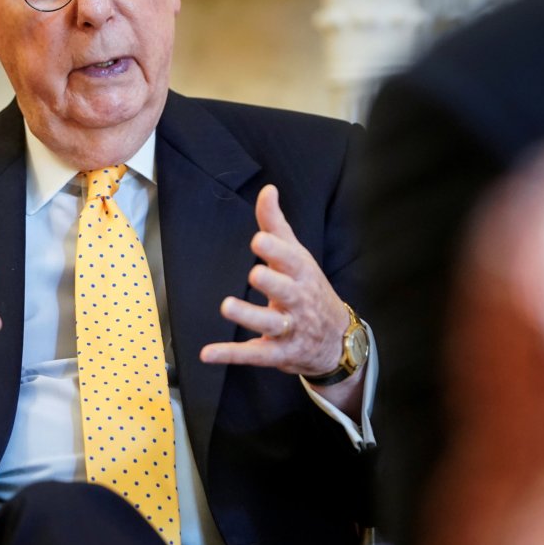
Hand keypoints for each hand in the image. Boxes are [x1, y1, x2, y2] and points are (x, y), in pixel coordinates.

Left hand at [200, 184, 351, 379]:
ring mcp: (290, 330)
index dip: (277, 250)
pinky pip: (254, 354)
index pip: (292, 260)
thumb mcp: (297, 256)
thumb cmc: (309, 289)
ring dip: (249, 316)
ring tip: (227, 306)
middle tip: (254, 274)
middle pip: (286, 292)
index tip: (259, 239)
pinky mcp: (278, 354)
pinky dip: (230, 354)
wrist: (337, 340)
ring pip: (270, 324)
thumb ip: (276, 224)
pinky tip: (207, 353)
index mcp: (302, 274)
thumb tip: (267, 189)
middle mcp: (298, 302)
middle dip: (272, 283)